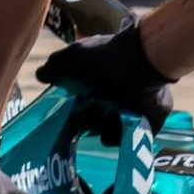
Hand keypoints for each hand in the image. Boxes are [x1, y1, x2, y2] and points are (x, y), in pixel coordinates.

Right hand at [34, 22, 173, 130]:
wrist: (136, 63)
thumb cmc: (103, 58)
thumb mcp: (71, 57)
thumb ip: (55, 66)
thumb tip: (41, 75)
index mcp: (106, 74)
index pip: (90, 94)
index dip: (78, 104)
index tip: (70, 113)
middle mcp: (122, 88)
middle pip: (103, 111)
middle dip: (91, 121)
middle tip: (84, 125)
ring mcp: (138, 103)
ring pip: (117, 124)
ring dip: (106, 130)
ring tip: (100, 131)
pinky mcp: (152, 116)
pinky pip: (136, 134)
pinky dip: (124, 136)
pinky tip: (113, 135)